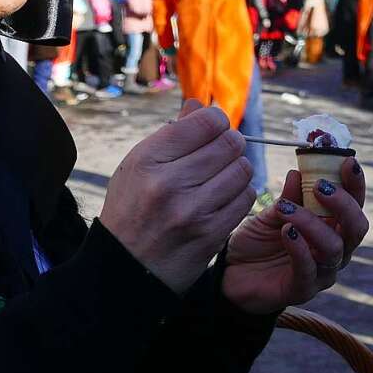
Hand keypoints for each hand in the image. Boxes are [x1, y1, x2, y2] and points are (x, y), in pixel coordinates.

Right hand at [100, 99, 254, 293]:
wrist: (126, 266)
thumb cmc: (131, 208)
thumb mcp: (137, 165)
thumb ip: (170, 134)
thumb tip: (199, 106)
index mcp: (148, 159)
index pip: (205, 122)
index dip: (215, 120)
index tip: (211, 128)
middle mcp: (169, 183)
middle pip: (229, 143)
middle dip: (230, 142)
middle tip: (220, 151)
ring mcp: (193, 210)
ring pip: (242, 169)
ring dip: (237, 168)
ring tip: (220, 175)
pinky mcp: (212, 233)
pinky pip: (246, 198)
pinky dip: (240, 193)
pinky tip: (223, 196)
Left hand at [222, 159, 367, 314]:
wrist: (232, 273)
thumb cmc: (257, 241)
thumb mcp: (270, 214)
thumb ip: (288, 198)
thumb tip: (298, 172)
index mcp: (330, 228)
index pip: (353, 205)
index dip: (355, 184)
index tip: (347, 161)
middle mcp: (333, 250)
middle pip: (355, 228)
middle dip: (343, 204)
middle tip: (321, 186)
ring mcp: (321, 272)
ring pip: (333, 248)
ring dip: (312, 223)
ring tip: (287, 209)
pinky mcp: (302, 289)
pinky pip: (309, 270)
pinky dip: (300, 248)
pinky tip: (287, 232)